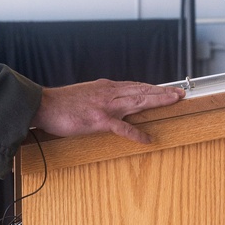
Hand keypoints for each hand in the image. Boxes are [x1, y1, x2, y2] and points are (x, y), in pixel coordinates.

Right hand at [34, 80, 186, 144]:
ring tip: (174, 101)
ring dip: (158, 101)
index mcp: (105, 88)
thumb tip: (106, 101)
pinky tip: (147, 139)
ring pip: (138, 101)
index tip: (166, 89)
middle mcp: (109, 94)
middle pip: (142, 91)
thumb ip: (98, 97)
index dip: (152, 87)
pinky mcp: (98, 120)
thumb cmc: (60, 104)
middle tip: (180, 93)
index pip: (135, 86)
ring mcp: (105, 106)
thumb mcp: (83, 95)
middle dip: (163, 91)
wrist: (44, 105)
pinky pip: (122, 128)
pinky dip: (136, 134)